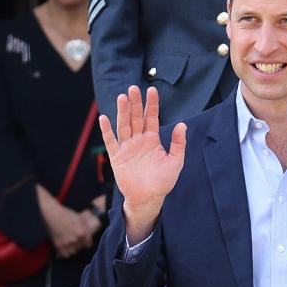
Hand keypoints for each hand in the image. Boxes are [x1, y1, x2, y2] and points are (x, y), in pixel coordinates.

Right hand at [37, 186, 95, 257]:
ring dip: (73, 250)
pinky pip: (64, 254)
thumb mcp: (79, 218)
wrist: (52, 214)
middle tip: (78, 242)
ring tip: (72, 246)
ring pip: (73, 252)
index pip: (89, 244)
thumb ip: (84, 225)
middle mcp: (75, 239)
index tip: (86, 242)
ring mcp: (66, 243)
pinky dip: (66, 253)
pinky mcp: (58, 245)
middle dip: (80, 245)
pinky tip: (66, 250)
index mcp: (82, 232)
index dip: (88, 243)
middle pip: (81, 248)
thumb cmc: (65, 213)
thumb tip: (90, 229)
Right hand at [99, 86, 185, 243]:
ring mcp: (127, 147)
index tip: (152, 90)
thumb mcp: (176, 162)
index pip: (151, 117)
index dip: (151, 104)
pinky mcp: (117, 157)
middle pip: (136, 117)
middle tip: (133, 88)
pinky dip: (107, 130)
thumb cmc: (163, 182)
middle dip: (135, 103)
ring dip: (122, 112)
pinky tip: (104, 118)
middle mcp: (139, 140)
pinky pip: (111, 141)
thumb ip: (178, 144)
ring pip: (124, 125)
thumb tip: (182, 125)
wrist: (148, 198)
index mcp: (152, 139)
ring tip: (122, 97)